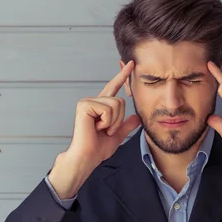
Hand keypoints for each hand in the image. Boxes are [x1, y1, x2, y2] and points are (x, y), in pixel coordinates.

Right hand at [49, 61, 140, 197]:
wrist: (87, 158)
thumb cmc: (98, 149)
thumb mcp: (117, 136)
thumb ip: (126, 125)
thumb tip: (137, 117)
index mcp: (101, 107)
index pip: (114, 87)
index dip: (122, 75)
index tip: (131, 63)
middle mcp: (94, 101)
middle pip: (120, 101)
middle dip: (119, 119)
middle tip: (107, 130)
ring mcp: (88, 102)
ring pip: (115, 104)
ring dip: (113, 122)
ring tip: (102, 130)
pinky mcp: (84, 105)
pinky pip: (107, 109)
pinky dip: (106, 121)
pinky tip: (96, 127)